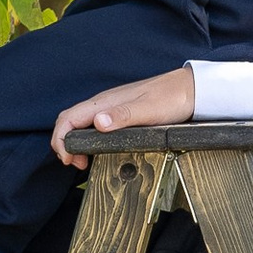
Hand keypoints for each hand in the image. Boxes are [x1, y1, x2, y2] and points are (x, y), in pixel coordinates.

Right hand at [51, 67, 198, 167]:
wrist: (190, 90)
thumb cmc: (172, 98)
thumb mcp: (149, 110)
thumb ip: (123, 116)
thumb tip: (98, 123)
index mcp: (106, 102)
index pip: (69, 118)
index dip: (61, 139)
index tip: (69, 158)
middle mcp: (105, 103)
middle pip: (70, 120)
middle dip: (63, 142)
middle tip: (74, 163)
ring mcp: (112, 107)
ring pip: (80, 122)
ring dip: (74, 141)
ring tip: (82, 160)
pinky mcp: (120, 112)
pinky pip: (94, 124)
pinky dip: (86, 138)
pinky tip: (96, 148)